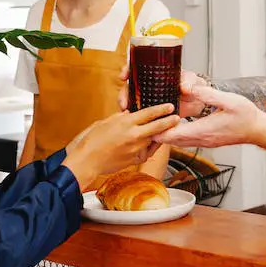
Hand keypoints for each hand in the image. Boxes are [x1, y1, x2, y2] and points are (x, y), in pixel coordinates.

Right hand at [64, 104, 179, 189]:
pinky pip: (147, 152)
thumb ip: (121, 117)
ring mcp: (136, 148)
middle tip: (177, 118)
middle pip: (157, 127)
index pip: (149, 113)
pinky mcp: (135, 159)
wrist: (88, 160)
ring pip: (153, 140)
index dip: (162, 109)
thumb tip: (131, 114)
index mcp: (126, 122)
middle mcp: (134, 135)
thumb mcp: (106, 122)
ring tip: (165, 131)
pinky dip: (149, 147)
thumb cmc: (93, 140)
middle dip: (169, 122)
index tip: (170, 106)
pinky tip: (150, 144)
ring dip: (158, 135)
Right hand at [116, 66, 206, 118]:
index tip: (123, 76)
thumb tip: (183, 87)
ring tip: (126, 114)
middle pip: (130, 88)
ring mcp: (149, 100)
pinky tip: (134, 122)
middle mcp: (149, 86)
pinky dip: (136, 119)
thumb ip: (188, 81)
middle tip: (124, 102)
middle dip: (123, 94)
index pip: (137, 69)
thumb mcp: (191, 80)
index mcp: (155, 74)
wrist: (198, 102)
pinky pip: (142, 115)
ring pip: (132, 102)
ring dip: (127, 107)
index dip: (128, 71)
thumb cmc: (193, 86)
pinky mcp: (153, 113)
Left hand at [153, 85, 262, 147]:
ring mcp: (204, 142)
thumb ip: (208, 94)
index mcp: (203, 130)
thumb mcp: (228, 100)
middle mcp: (201, 139)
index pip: (173, 135)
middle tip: (144, 124)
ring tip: (154, 125)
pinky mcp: (207, 141)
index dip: (158, 131)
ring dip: (166, 136)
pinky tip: (172, 127)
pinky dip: (176, 136)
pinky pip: (186, 142)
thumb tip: (190, 87)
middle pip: (171, 141)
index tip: (147, 124)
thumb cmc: (246, 115)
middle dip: (157, 134)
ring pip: (178, 143)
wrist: (258, 130)